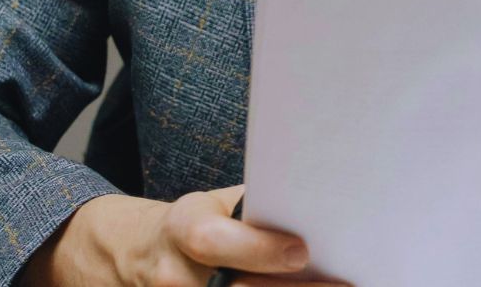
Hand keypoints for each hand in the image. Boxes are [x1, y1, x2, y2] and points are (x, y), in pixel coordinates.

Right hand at [18, 184, 350, 285]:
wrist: (137, 254)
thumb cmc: (198, 223)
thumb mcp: (216, 205)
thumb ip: (258, 207)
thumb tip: (319, 201)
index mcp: (182, 227)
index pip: (212, 240)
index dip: (257, 249)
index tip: (301, 252)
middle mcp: (171, 275)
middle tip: (342, 285)